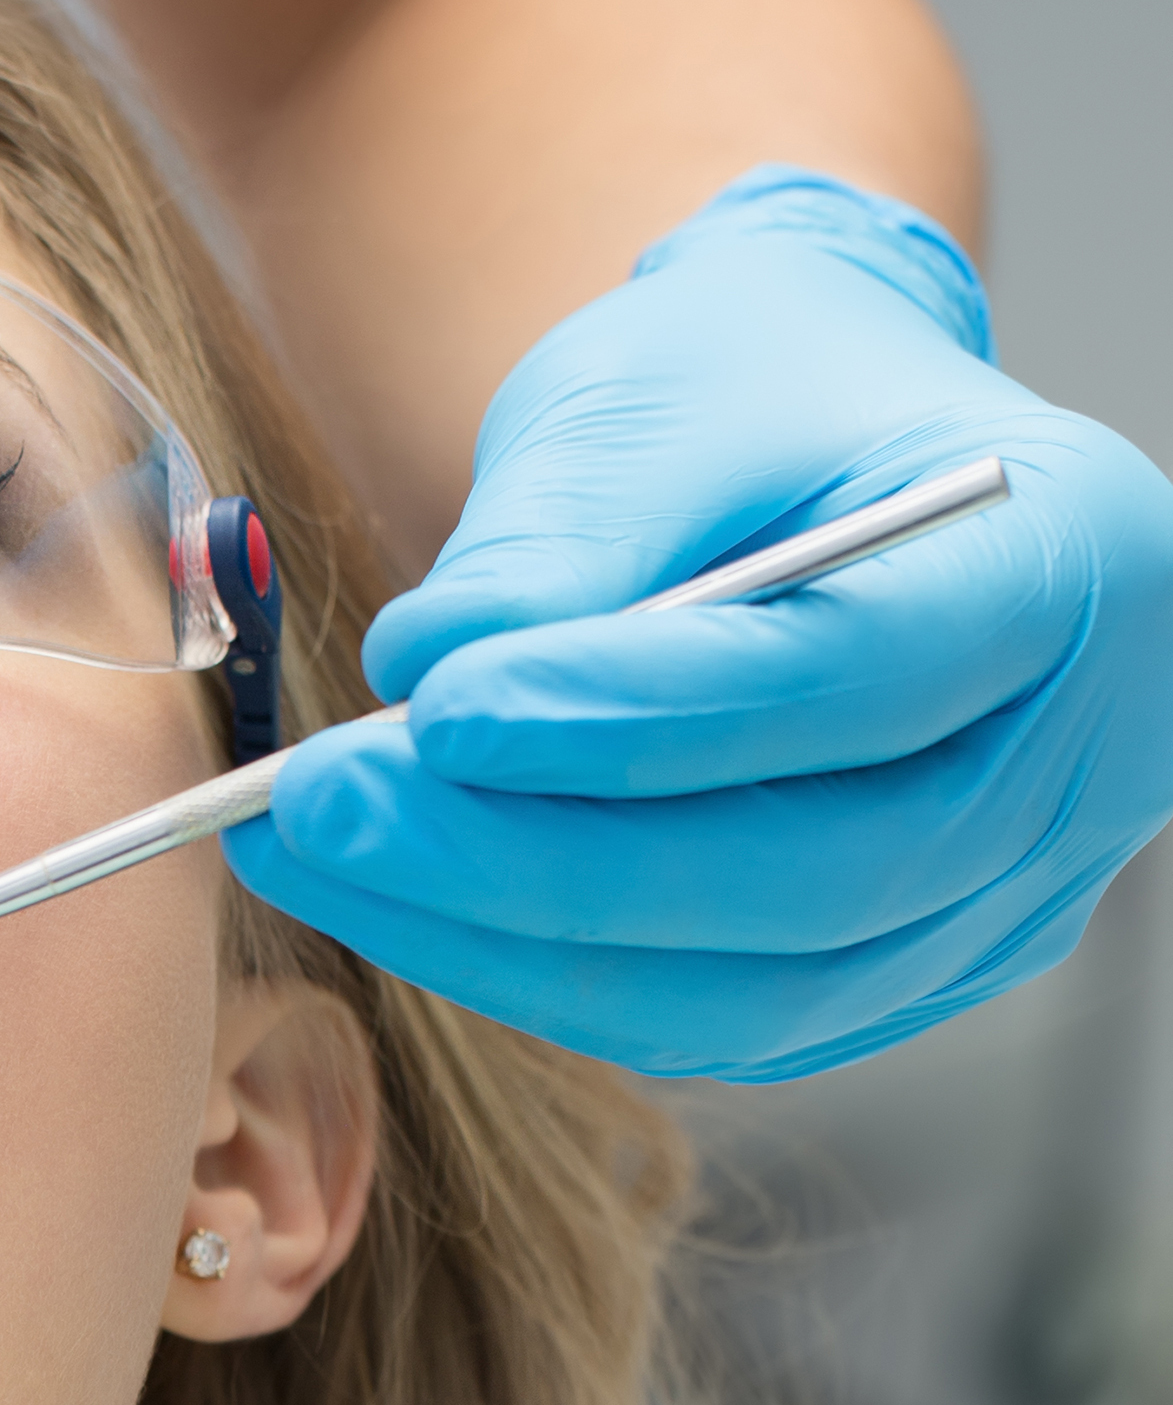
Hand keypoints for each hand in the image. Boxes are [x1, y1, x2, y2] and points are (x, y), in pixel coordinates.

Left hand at [222, 172, 1172, 1079]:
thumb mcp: (654, 392)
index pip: (861, 677)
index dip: (644, 719)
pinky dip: (545, 973)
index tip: (441, 715)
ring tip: (319, 851)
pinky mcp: (906, 969)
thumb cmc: (754, 387)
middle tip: (325, 806)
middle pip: (814, 875)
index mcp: (1077, 562)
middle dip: (541, 861)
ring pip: (755, 988)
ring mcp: (1010, 893)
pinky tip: (403, 900)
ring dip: (508, 938)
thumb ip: (561, 542)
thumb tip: (426, 674)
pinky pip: (717, 1018)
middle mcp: (1086, 757)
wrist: (807, 441)